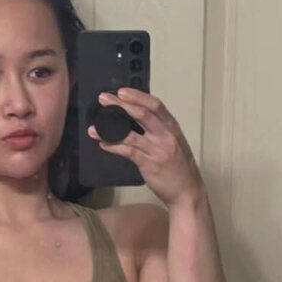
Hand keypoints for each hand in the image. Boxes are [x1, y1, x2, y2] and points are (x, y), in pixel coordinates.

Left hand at [88, 88, 203, 208]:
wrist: (187, 191)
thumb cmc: (179, 167)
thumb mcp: (173, 142)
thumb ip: (159, 130)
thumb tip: (136, 117)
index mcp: (172, 127)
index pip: (155, 105)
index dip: (138, 96)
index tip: (122, 91)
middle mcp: (165, 135)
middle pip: (141, 114)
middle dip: (121, 105)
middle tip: (103, 99)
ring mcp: (157, 150)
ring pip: (130, 134)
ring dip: (109, 129)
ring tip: (94, 127)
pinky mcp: (149, 164)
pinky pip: (128, 152)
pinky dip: (113, 147)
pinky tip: (103, 144)